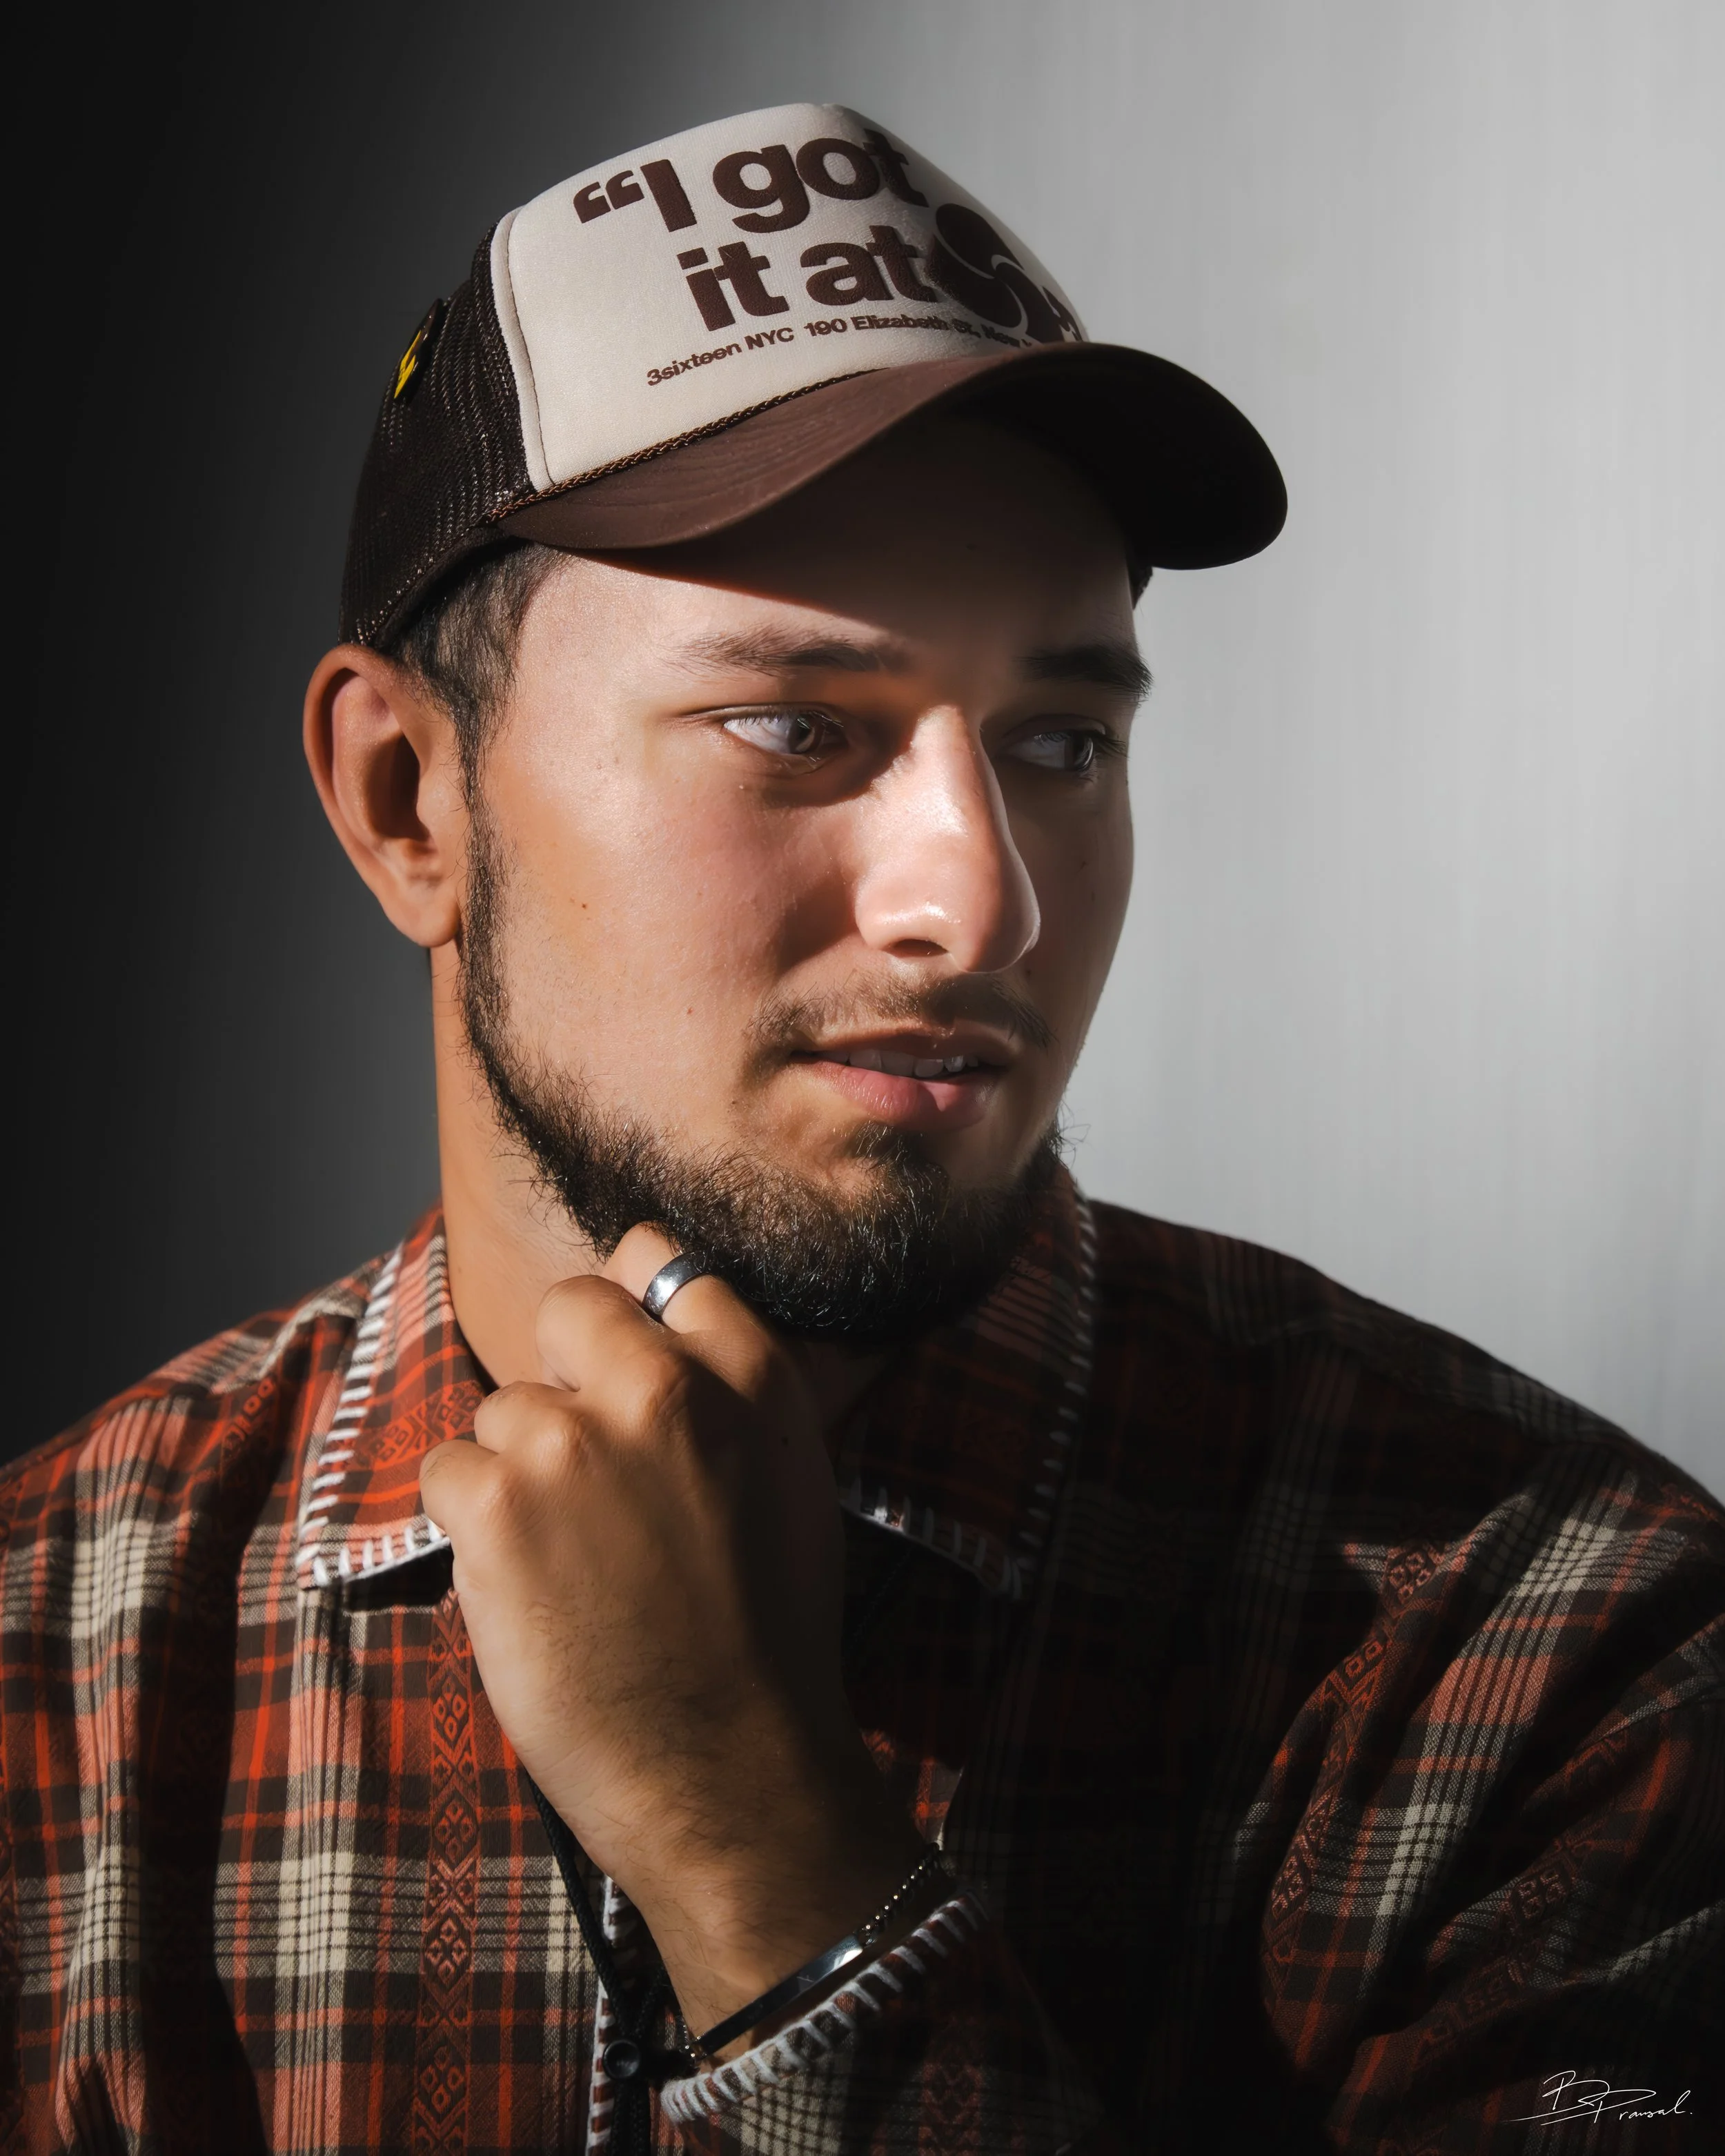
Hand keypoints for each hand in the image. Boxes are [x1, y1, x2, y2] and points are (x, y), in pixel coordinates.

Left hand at [419, 1225, 925, 2039]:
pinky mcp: (494, 1504)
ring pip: (504, 1407)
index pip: (662, 1260)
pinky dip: (470, 1525)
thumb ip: (732, 1387)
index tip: (622, 1355)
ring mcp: (572, 1441)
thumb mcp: (791, 1481)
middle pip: (569, 1306)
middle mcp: (663, 1389)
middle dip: (564, 1371)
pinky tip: (525, 1585)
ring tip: (571, 1559)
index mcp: (752, 1379)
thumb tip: (660, 1314)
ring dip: (519, 1470)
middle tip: (584, 1467)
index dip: (632, 1303)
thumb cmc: (765, 1639)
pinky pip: (448, 1470)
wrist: (727, 1771)